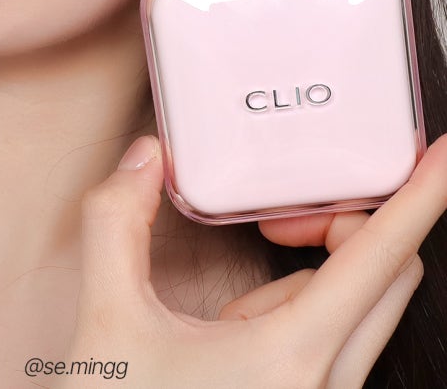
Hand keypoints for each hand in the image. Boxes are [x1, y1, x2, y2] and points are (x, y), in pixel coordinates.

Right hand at [50, 134, 446, 387]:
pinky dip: (295, 309)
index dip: (423, 197)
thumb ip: (116, 224)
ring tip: (233, 300)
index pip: (377, 255)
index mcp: (290, 357)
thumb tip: (144, 159)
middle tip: (282, 211)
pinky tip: (234, 333)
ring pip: (357, 306)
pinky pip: (331, 336)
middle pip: (387, 274)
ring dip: (311, 273)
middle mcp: (327, 383)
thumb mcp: (108, 324)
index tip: (444, 155)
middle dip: (346, 223)